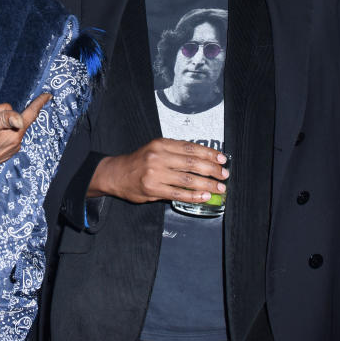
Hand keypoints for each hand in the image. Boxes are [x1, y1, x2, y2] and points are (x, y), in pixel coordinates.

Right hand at [88, 138, 227, 203]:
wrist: (115, 174)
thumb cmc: (138, 162)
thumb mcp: (154, 149)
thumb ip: (174, 154)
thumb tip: (201, 161)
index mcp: (161, 144)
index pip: (190, 147)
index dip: (209, 153)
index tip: (222, 159)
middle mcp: (158, 156)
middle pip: (192, 162)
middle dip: (212, 169)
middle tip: (224, 174)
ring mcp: (155, 173)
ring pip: (188, 178)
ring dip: (207, 184)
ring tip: (219, 187)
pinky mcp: (153, 189)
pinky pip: (178, 193)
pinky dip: (194, 195)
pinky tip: (204, 196)